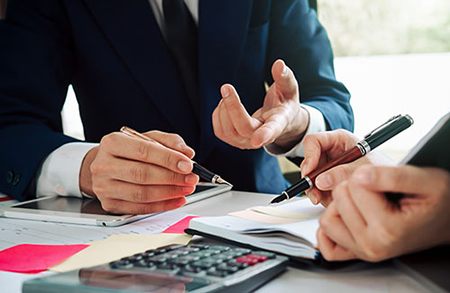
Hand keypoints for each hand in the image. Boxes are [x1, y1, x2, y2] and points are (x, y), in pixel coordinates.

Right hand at [79, 131, 198, 213]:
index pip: (143, 151)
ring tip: (186, 189)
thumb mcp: (148, 138)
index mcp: (112, 143)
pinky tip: (176, 199)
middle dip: (172, 178)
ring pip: (141, 194)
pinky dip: (162, 205)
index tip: (187, 165)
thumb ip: (169, 142)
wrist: (106, 165)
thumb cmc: (129, 151)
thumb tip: (187, 154)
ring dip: (169, 193)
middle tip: (191, 179)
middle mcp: (104, 165)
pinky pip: (140, 208)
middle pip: (142, 174)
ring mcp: (104, 186)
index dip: (168, 159)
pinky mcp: (109, 204)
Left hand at [212, 59, 308, 149]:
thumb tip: (279, 64)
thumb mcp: (289, 89)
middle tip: (226, 87)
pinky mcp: (234, 141)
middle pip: (243, 128)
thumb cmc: (284, 103)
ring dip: (224, 109)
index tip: (257, 140)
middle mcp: (262, 138)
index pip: (272, 130)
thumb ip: (284, 77)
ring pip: (228, 131)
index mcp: (278, 124)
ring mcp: (247, 143)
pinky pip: (219, 131)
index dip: (264, 135)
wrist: (279, 121)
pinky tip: (225, 105)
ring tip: (229, 94)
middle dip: (233, 107)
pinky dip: (219, 114)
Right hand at [301, 130, 390, 205]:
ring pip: (312, 178)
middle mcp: (332, 153)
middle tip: (314, 192)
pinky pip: (318, 190)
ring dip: (316, 191)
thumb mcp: (363, 168)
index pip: (313, 141)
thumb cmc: (382, 169)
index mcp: (339, 140)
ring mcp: (330, 169)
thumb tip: (321, 180)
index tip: (310, 171)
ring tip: (325, 199)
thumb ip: (343, 172)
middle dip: (310, 179)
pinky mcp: (330, 183)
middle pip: (310, 162)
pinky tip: (332, 201)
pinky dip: (322, 198)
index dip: (309, 155)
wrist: (393, 187)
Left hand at [317, 165, 449, 261]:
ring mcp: (362, 251)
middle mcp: (372, 245)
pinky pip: (326, 243)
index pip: (355, 184)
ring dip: (341, 205)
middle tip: (378, 192)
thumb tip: (361, 175)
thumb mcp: (426, 179)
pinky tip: (347, 217)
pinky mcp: (355, 253)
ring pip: (327, 218)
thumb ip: (392, 175)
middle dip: (354, 187)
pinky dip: (332, 227)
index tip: (385, 181)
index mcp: (388, 229)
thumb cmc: (439, 202)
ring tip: (364, 202)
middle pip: (339, 198)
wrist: (446, 221)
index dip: (368, 174)